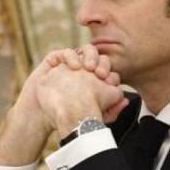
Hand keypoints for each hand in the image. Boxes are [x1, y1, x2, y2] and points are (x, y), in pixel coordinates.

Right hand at [0, 46, 121, 164]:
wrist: (42, 117)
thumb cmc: (66, 118)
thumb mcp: (93, 118)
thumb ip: (111, 111)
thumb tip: (126, 101)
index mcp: (93, 81)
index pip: (107, 69)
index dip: (110, 72)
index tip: (109, 81)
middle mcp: (82, 71)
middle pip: (97, 57)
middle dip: (101, 62)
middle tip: (100, 73)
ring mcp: (67, 65)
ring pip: (83, 51)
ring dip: (88, 56)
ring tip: (89, 68)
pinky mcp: (53, 61)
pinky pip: (64, 52)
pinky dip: (71, 56)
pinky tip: (74, 67)